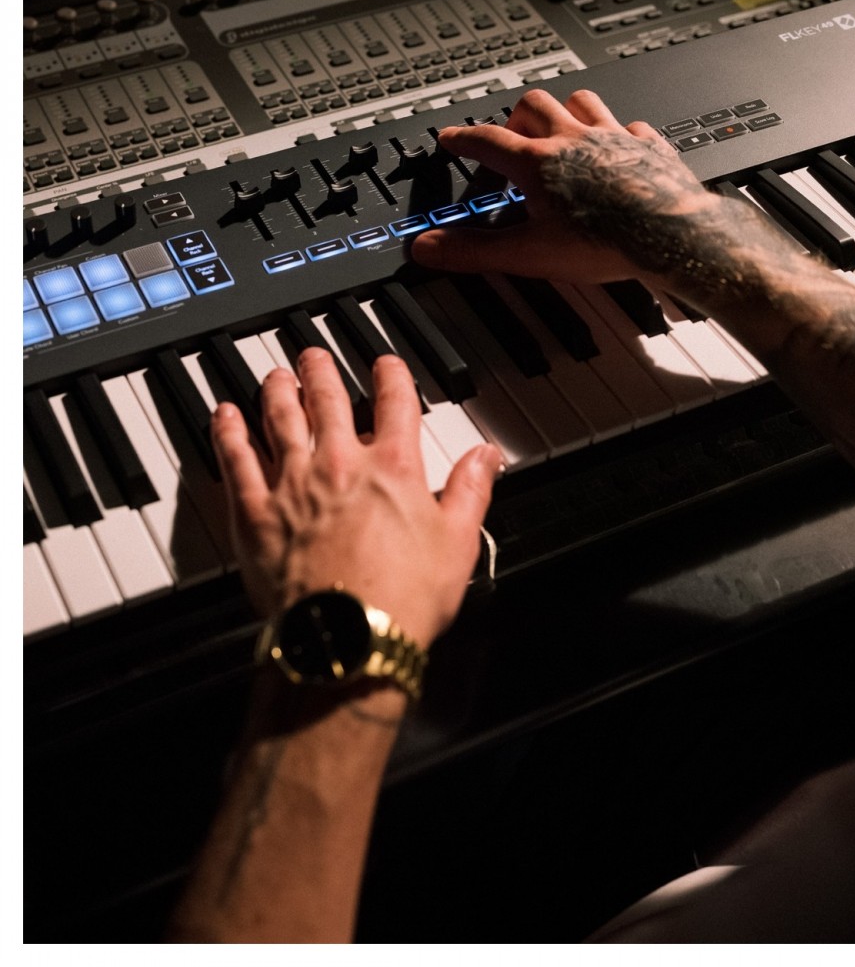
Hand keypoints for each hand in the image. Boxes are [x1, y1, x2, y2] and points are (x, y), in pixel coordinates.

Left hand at [210, 348, 501, 648]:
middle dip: (322, 371)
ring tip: (275, 375)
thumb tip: (486, 456)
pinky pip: (236, 460)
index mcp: (394, 467)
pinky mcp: (255, 513)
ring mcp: (293, 484)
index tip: (385, 364)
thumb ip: (470, 489)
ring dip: (277, 391)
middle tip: (314, 355)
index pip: (395, 403)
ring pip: (280, 420)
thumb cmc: (404, 598)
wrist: (348, 640)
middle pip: (328, 401)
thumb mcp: (458, 541)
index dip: (391, 375)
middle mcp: (340, 464)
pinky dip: (229, 433)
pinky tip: (225, 416)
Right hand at [411, 88, 720, 283]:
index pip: (487, 141)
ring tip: (560, 126)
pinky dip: (620, 131)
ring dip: (565, 111)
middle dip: (515, 118)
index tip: (452, 137)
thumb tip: (429, 248)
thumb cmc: (605, 242)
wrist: (669, 235)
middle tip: (509, 135)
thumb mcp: (529, 254)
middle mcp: (574, 140)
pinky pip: (632, 125)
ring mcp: (613, 138)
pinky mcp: (648, 147)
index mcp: (539, 162)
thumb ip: (475, 250)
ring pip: (582, 102)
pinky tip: (620, 143)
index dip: (463, 138)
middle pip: (534, 106)